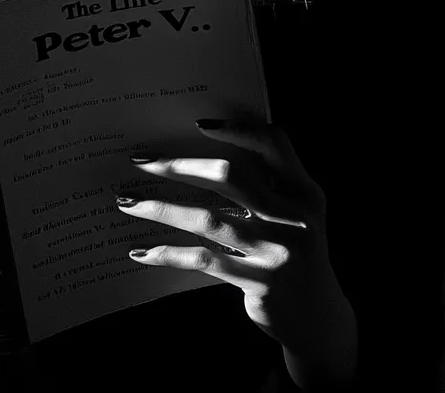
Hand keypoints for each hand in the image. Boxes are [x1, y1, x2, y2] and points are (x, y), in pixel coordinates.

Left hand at [116, 118, 356, 383]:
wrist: (317, 320)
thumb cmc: (292, 252)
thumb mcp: (293, 214)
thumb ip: (265, 185)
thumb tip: (199, 152)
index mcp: (303, 192)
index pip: (273, 144)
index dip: (237, 129)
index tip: (199, 124)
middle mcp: (294, 218)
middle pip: (231, 175)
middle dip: (179, 165)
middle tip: (141, 161)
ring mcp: (278, 252)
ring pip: (207, 219)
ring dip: (160, 208)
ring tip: (127, 202)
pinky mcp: (260, 283)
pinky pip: (203, 259)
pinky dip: (168, 254)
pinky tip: (142, 252)